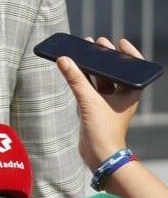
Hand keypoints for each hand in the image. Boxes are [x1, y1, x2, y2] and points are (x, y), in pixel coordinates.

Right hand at [56, 37, 142, 170]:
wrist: (100, 156)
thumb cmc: (103, 130)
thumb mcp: (89, 100)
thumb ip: (75, 78)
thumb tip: (63, 59)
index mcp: (129, 94)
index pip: (134, 69)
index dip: (130, 54)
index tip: (120, 42)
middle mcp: (121, 97)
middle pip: (114, 71)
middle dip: (105, 57)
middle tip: (97, 43)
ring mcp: (108, 102)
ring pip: (101, 79)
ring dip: (92, 66)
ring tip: (83, 51)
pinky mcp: (96, 108)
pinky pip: (90, 87)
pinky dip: (83, 77)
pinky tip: (74, 69)